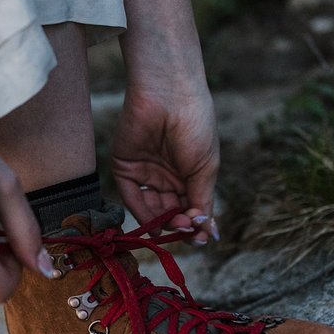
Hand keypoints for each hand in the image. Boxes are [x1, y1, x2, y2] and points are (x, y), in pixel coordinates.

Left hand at [110, 87, 219, 242]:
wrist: (169, 96)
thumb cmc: (195, 126)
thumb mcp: (205, 168)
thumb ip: (202, 201)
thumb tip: (208, 232)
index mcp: (188, 173)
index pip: (189, 207)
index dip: (194, 224)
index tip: (201, 237)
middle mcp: (165, 175)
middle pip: (170, 211)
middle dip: (178, 224)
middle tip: (187, 228)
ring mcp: (144, 172)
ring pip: (151, 208)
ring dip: (163, 222)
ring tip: (176, 224)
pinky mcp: (124, 167)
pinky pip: (132, 197)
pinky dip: (143, 213)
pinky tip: (156, 223)